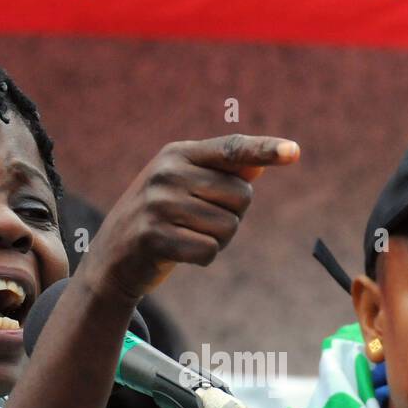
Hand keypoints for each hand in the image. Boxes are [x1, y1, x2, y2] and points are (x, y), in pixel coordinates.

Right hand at [81, 134, 299, 303]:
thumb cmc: (160, 218)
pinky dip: (203, 257)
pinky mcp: (154, 237)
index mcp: (178, 154)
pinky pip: (210, 251)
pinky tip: (180, 252)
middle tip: (199, 221)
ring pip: (228, 227)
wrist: (112, 258)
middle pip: (241, 196)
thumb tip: (258, 166)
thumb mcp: (185, 188)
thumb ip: (222, 174)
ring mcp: (158, 204)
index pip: (232, 149)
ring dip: (217, 240)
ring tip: (187, 236)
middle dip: (231, 216)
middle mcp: (168, 173)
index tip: (294, 151)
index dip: (266, 150)